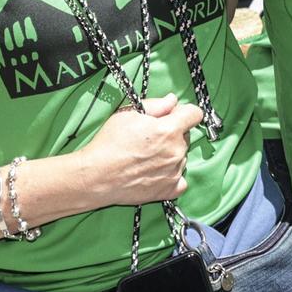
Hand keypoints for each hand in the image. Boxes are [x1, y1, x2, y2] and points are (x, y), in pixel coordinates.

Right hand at [75, 92, 202, 206]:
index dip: (184, 112)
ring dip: (170, 154)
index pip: (194, 114)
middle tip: (150, 138)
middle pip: (186, 136)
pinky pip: (181, 180)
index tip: (174, 116)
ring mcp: (174, 172)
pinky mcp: (169, 190)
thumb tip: (172, 101)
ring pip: (181, 156)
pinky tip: (156, 172)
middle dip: (173, 133)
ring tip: (146, 157)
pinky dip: (172, 176)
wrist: (96, 176)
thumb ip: (156, 105)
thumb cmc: (109, 144)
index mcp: (169, 130)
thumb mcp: (128, 114)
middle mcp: (176, 151)